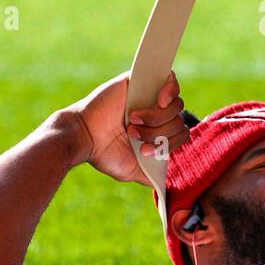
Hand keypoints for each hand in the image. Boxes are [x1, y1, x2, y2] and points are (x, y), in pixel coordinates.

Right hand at [65, 71, 188, 185]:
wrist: (83, 135)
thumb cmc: (103, 153)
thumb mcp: (130, 170)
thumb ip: (150, 175)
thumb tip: (164, 185)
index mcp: (157, 132)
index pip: (180, 134)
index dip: (169, 143)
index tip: (145, 151)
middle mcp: (155, 114)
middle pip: (178, 120)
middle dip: (158, 132)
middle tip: (133, 135)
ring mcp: (150, 96)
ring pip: (176, 104)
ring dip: (157, 117)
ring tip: (133, 121)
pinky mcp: (142, 81)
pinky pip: (170, 79)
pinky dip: (170, 90)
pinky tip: (159, 101)